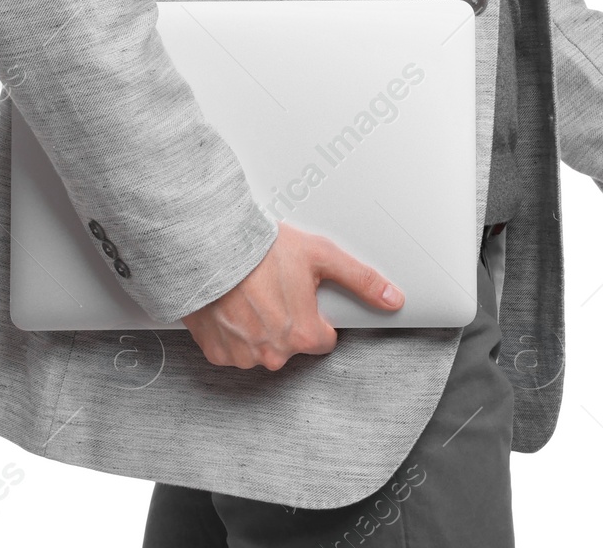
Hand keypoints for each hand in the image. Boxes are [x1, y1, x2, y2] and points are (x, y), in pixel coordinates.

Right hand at [181, 222, 403, 370]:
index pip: (324, 339)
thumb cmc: (262, 249)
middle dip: (287, 319)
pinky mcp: (217, 352)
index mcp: (304, 336)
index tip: (303, 294)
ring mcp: (243, 356)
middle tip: (274, 287)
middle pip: (292, 343)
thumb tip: (393, 298)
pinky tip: (232, 304)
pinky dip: (234, 331)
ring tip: (251, 292)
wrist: (209, 245)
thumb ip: (361, 280)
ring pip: (262, 347)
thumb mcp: (321, 255)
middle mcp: (274, 354)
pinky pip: (233, 348)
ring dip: (259, 326)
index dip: (316, 313)